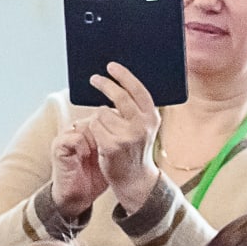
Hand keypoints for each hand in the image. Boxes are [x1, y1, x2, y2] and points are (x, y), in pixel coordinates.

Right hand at [49, 118, 109, 219]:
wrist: (79, 195)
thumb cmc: (96, 177)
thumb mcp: (111, 155)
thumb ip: (117, 139)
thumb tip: (133, 125)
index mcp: (90, 129)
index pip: (104, 114)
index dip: (114, 126)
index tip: (117, 142)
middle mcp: (77, 129)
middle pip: (96, 117)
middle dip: (105, 134)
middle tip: (104, 149)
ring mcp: (67, 136)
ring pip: (87, 126)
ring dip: (95, 141)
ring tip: (95, 154)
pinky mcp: (59, 145)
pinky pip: (76, 137)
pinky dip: (84, 147)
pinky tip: (86, 156)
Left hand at [83, 62, 163, 213]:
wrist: (135, 179)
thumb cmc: (135, 149)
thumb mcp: (143, 127)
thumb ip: (136, 110)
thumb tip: (119, 84)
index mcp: (152, 117)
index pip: (138, 90)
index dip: (124, 76)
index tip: (111, 66)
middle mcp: (142, 125)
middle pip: (119, 96)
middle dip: (104, 84)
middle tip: (94, 79)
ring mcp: (127, 136)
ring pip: (102, 113)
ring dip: (99, 118)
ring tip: (107, 131)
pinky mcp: (112, 146)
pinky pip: (94, 126)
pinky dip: (94, 130)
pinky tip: (102, 140)